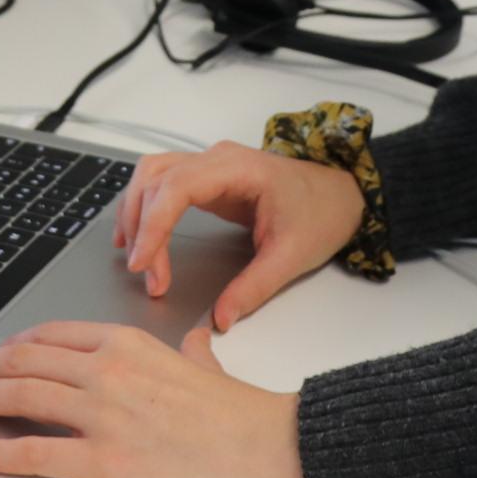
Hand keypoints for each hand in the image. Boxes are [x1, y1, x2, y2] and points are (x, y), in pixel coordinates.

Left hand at [0, 320, 309, 477]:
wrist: (268, 448)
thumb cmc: (242, 414)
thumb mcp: (205, 362)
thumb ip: (188, 349)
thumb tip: (191, 343)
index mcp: (127, 342)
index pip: (50, 337)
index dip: (9, 346)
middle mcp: (107, 370)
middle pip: (24, 360)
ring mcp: (103, 413)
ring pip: (20, 396)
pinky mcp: (105, 459)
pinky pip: (34, 453)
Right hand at [115, 142, 363, 329]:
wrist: (340, 194)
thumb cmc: (321, 214)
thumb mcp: (292, 257)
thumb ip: (254, 288)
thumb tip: (219, 317)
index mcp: (239, 170)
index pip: (177, 187)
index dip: (153, 225)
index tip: (144, 264)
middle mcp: (218, 160)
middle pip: (156, 178)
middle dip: (141, 227)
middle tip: (146, 276)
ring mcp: (211, 166)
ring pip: (152, 175)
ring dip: (135, 213)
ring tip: (135, 258)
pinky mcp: (208, 179)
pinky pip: (163, 184)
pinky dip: (144, 207)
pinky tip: (136, 236)